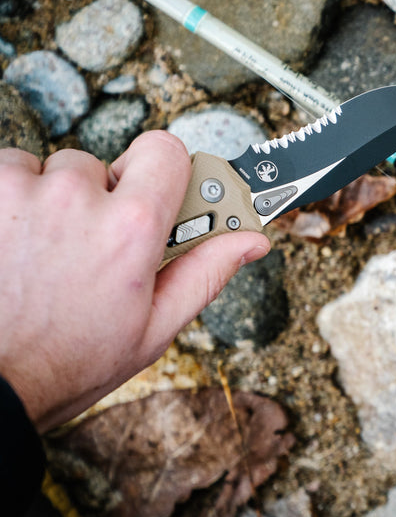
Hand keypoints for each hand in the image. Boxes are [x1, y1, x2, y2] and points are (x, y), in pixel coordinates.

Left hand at [0, 132, 269, 430]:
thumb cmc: (64, 365)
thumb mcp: (152, 330)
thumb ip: (206, 273)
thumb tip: (251, 241)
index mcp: (132, 228)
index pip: (166, 152)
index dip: (164, 174)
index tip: (159, 194)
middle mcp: (77, 198)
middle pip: (104, 167)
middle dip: (100, 199)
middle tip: (89, 248)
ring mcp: (21, 192)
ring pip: (51, 170)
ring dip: (49, 200)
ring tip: (43, 252)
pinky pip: (7, 172)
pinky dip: (11, 201)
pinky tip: (14, 245)